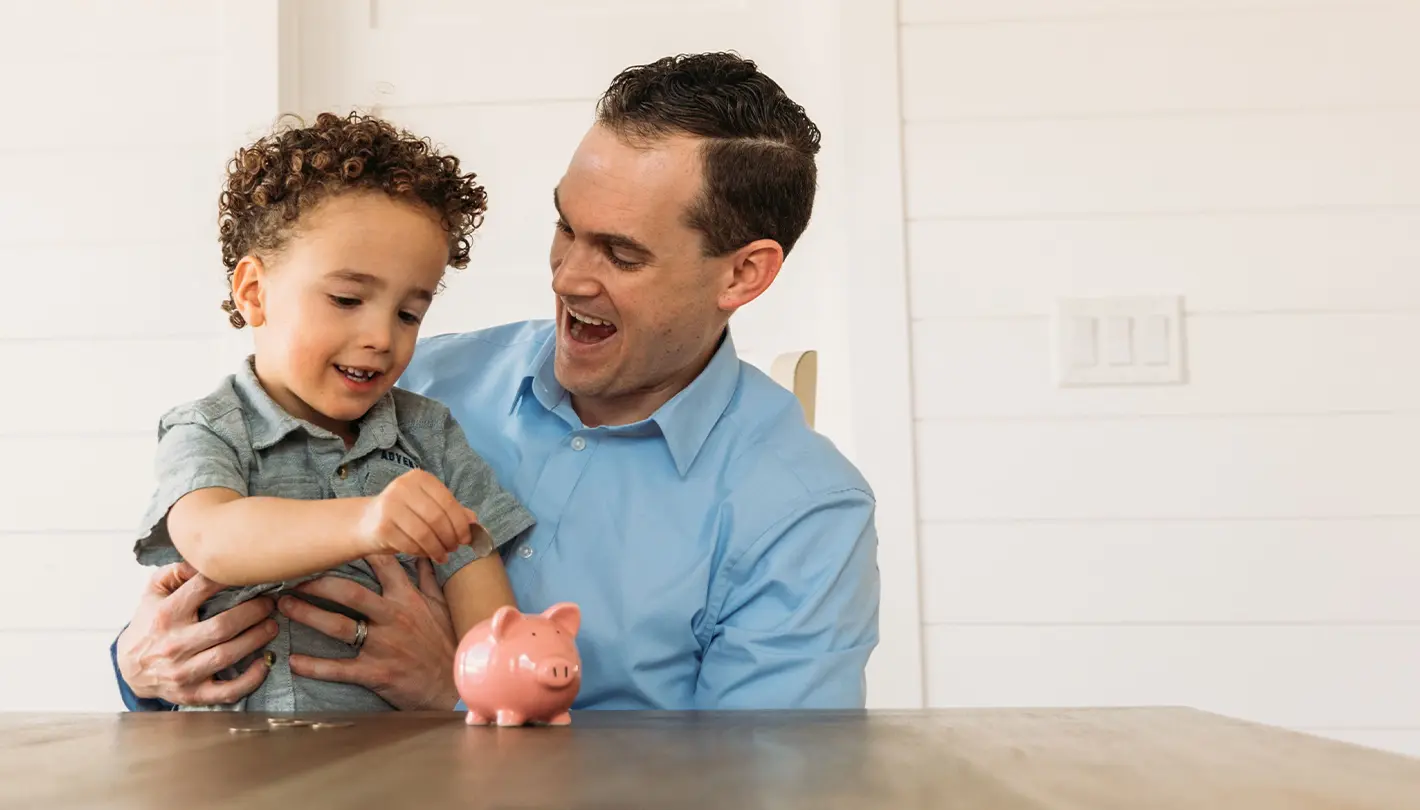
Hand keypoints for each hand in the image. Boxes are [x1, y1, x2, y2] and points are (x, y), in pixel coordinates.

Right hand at [116, 562, 277, 705]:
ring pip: (228, 655)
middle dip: (254, 612)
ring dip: (257, 638)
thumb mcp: (153, 594)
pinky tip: (265, 662)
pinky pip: (227, 691)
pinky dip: (251, 678)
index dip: (229, 578)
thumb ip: (175, 572)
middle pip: (223, 626)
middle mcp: (174, 644)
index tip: (251, 572)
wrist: (129, 669)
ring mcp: (183, 672)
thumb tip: (202, 559)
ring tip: (272, 625)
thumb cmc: (149, 625)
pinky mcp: (193, 693)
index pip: (201, 589)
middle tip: (270, 603)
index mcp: (166, 615)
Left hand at [280, 554, 459, 709]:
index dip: (357, 549)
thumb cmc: (445, 643)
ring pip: (339, 626)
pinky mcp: (375, 672)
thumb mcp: (441, 606)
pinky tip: (294, 661)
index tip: (332, 541)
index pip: (382, 564)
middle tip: (294, 576)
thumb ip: (427, 579)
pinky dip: (314, 666)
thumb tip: (423, 553)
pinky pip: (339, 669)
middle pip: (350, 593)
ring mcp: (382, 645)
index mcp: (406, 599)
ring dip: (308, 615)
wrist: (453, 685)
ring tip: (284, 606)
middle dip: (318, 583)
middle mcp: (392, 617)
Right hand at [358, 469, 478, 563]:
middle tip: (453, 549)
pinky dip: (422, 552)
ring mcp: (390, 506)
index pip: (448, 502)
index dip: (460, 524)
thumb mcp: (428, 508)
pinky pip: (410, 544)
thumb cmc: (404, 516)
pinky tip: (425, 554)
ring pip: (425, 533)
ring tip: (442, 556)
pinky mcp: (382, 527)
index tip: (466, 539)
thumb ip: (451, 512)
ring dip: (437, 548)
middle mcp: (403, 487)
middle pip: (437, 518)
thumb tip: (475, 522)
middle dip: (450, 538)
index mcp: (419, 478)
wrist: (365, 523)